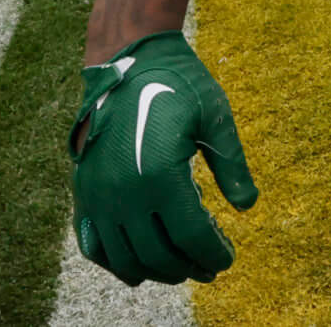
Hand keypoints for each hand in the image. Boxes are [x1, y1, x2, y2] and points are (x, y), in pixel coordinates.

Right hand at [69, 32, 258, 285]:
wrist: (127, 60)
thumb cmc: (177, 84)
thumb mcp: (215, 118)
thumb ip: (232, 166)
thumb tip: (247, 206)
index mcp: (161, 175)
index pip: (190, 236)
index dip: (212, 253)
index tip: (227, 258)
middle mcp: (124, 193)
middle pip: (158, 255)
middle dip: (188, 267)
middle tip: (209, 268)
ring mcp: (99, 195)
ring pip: (124, 258)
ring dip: (154, 270)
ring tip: (180, 267)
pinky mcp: (84, 191)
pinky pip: (93, 244)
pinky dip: (115, 262)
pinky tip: (136, 264)